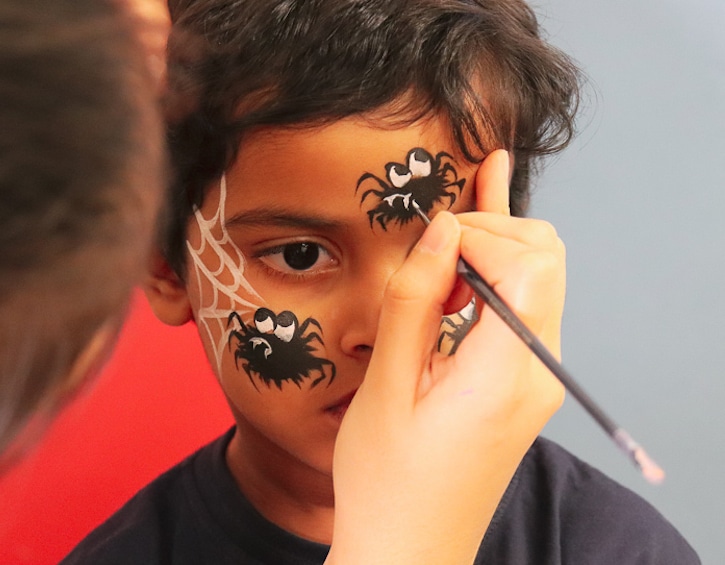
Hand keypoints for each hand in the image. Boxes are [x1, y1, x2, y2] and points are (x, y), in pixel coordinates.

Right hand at [326, 150, 565, 564]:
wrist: (410, 547)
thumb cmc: (388, 483)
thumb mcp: (387, 387)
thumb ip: (415, 301)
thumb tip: (440, 230)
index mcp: (504, 377)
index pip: (527, 266)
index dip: (478, 234)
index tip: (428, 245)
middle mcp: (538, 373)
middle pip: (546, 261)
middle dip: (489, 234)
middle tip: (433, 253)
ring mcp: (538, 378)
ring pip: (541, 277)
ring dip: (493, 252)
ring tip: (440, 259)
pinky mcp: (525, 383)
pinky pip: (525, 309)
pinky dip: (500, 273)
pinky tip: (473, 246)